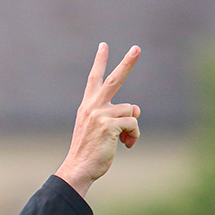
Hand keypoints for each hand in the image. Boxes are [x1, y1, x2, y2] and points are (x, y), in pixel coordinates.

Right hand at [55, 43, 141, 198]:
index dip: (100, 61)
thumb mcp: (99, 130)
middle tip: (137, 48)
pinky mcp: (109, 125)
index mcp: (87, 106)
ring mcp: (100, 115)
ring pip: (131, 112)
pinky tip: (125, 146)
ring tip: (122, 142)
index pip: (93, 79)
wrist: (78, 169)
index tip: (103, 46)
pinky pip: (133, 124)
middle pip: (114, 79)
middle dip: (127, 63)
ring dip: (132, 128)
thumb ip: (115, 116)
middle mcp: (92, 107)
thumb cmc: (89, 153)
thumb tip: (136, 110)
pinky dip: (133, 136)